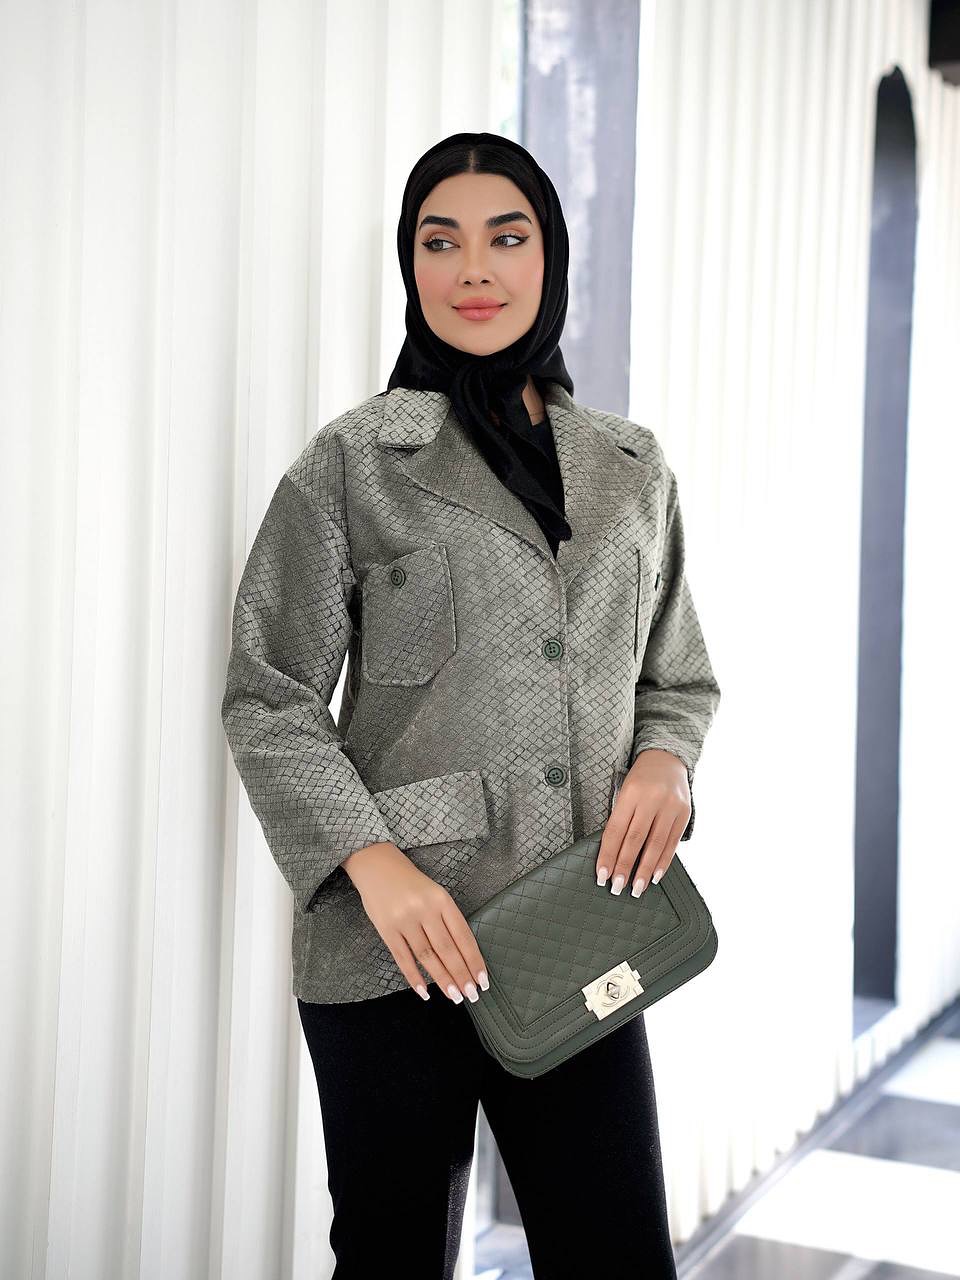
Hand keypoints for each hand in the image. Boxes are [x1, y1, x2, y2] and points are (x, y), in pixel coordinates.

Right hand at [340, 842, 488, 1004]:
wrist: (376, 864)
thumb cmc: (411, 882)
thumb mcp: (435, 893)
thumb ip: (447, 919)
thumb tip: (463, 955)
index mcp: (442, 899)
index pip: (463, 936)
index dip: (474, 960)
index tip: (483, 979)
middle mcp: (424, 909)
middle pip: (447, 949)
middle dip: (461, 975)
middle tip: (471, 995)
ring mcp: (404, 920)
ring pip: (427, 956)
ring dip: (442, 979)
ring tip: (454, 996)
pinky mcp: (386, 929)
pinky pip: (403, 958)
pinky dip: (414, 977)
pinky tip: (424, 992)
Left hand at [595, 750, 690, 896]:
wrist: (667, 758)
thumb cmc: (640, 779)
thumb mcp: (624, 792)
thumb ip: (620, 819)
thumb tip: (611, 855)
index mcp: (631, 793)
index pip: (615, 830)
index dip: (608, 855)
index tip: (602, 875)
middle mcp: (652, 799)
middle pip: (635, 840)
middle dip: (625, 866)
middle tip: (617, 887)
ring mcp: (670, 806)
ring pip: (655, 845)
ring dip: (645, 870)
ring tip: (637, 888)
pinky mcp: (684, 813)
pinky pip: (672, 842)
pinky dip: (663, 862)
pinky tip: (655, 876)